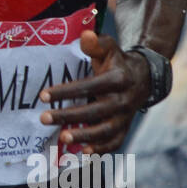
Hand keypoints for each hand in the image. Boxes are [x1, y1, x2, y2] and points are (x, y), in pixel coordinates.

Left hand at [38, 30, 151, 154]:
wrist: (143, 77)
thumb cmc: (117, 62)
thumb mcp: (109, 48)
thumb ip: (96, 43)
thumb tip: (85, 35)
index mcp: (118, 79)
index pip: (89, 86)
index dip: (66, 91)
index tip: (42, 95)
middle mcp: (123, 100)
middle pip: (95, 111)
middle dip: (69, 116)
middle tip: (44, 118)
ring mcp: (125, 117)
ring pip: (106, 130)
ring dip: (84, 136)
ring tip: (62, 138)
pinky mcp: (124, 128)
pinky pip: (115, 142)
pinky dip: (101, 149)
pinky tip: (83, 153)